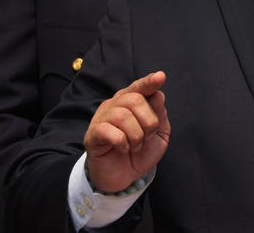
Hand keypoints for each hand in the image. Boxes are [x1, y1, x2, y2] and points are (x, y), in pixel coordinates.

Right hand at [83, 71, 169, 192]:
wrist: (123, 177)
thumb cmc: (140, 152)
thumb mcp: (158, 133)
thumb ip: (159, 113)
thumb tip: (158, 94)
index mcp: (131, 102)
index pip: (139, 87)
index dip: (149, 82)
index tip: (160, 77)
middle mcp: (114, 105)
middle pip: (135, 100)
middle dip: (149, 122)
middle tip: (147, 137)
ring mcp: (101, 119)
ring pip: (123, 115)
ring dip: (137, 135)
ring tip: (135, 146)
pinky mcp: (92, 135)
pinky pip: (109, 131)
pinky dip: (123, 142)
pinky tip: (123, 149)